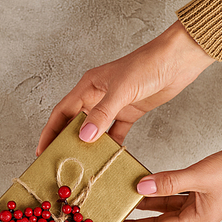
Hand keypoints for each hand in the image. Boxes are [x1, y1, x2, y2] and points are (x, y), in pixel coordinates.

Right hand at [36, 20, 214, 155]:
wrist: (179, 59)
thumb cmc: (148, 64)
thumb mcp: (121, 89)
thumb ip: (102, 114)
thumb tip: (84, 136)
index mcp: (88, 86)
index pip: (62, 113)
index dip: (50, 131)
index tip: (42, 149)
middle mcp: (97, 96)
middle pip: (75, 122)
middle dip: (66, 140)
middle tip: (59, 160)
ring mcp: (114, 105)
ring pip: (95, 129)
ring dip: (89, 144)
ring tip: (82, 162)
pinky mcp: (129, 112)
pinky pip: (116, 132)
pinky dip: (112, 144)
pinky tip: (110, 155)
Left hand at [113, 136, 221, 221]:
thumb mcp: (200, 176)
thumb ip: (169, 182)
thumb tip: (141, 187)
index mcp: (196, 219)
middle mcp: (195, 214)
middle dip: (135, 220)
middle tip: (114, 215)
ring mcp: (198, 202)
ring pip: (164, 206)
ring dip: (145, 203)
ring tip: (123, 198)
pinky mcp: (200, 190)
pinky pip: (173, 193)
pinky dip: (159, 190)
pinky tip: (146, 183)